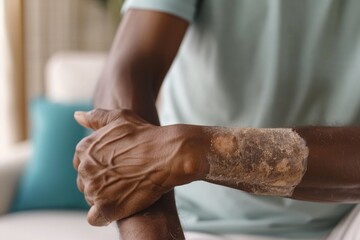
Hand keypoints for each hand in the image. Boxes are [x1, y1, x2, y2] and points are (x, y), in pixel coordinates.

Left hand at [73, 109, 203, 225]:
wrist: (167, 154)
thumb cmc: (146, 135)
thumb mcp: (120, 118)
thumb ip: (96, 118)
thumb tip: (77, 116)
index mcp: (84, 148)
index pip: (81, 165)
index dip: (98, 168)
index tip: (115, 167)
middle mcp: (85, 168)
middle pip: (85, 182)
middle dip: (101, 182)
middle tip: (124, 178)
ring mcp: (94, 188)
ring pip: (92, 199)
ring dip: (105, 197)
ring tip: (126, 189)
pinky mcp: (106, 207)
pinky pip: (96, 218)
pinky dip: (105, 215)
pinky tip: (120, 206)